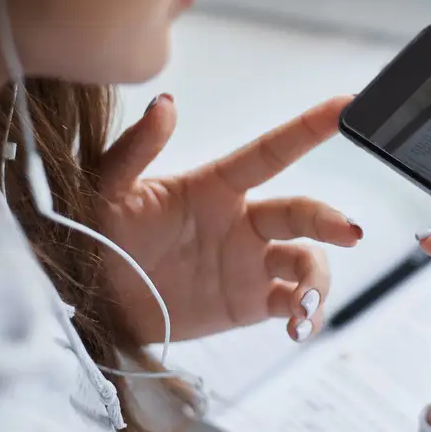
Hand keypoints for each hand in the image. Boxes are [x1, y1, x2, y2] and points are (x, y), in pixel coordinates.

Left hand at [97, 95, 361, 343]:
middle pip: (302, 213)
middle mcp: (242, 221)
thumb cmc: (90, 235)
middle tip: (349, 233)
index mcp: (214, 187)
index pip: (271, 152)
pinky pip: (292, 306)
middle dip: (330, 220)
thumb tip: (166, 104)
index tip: (347, 105)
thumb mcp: (105, 188)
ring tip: (304, 305)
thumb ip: (136, 147)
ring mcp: (248, 264)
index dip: (309, 128)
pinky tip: (297, 327)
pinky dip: (306, 316)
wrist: (81, 303)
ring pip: (307, 261)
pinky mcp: (247, 304)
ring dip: (318, 280)